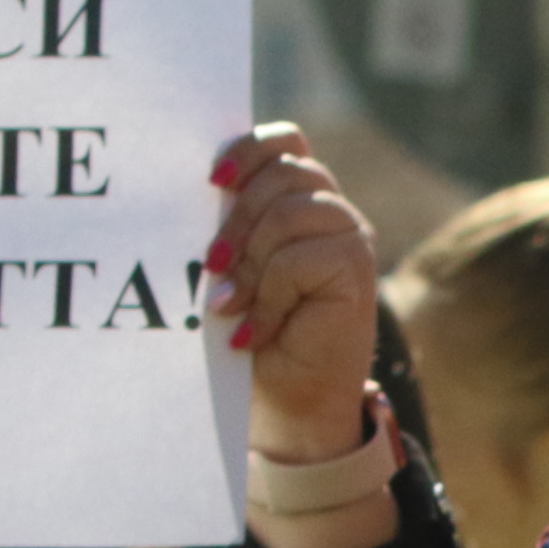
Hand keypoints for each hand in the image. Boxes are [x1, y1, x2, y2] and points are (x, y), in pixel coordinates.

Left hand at [213, 125, 380, 459]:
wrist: (287, 405)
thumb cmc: (248, 335)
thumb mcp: (229, 270)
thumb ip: (225, 229)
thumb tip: (190, 195)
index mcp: (297, 199)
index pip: (283, 142)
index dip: (248, 149)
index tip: (211, 182)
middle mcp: (329, 210)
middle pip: (284, 172)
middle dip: (236, 220)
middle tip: (210, 268)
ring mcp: (350, 237)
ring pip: (292, 211)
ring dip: (250, 261)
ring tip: (227, 304)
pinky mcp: (358, 269)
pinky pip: (302, 258)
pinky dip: (268, 296)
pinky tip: (251, 331)